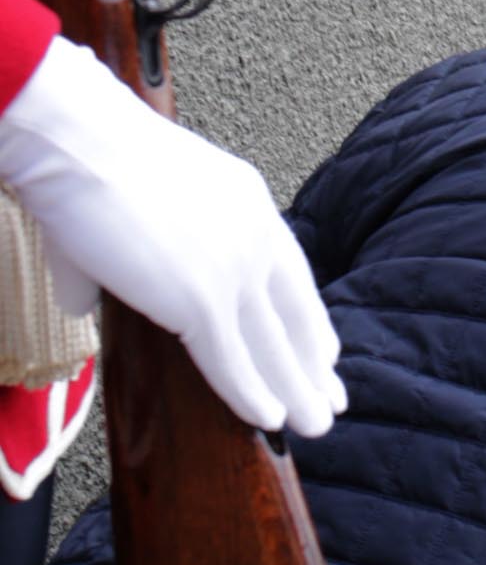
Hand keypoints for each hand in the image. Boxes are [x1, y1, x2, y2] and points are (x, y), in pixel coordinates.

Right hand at [0, 38, 343, 436]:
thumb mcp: (131, 202)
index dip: (310, 322)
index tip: (326, 355)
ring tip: (315, 426)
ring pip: (273, 346)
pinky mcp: (200, 297)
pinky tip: (269, 419)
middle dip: (314, 366)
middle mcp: (254, 236)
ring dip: (296, 393)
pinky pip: (231, 359)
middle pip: (295, 315)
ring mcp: (232, 268)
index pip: (292, 277)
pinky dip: (252, 395)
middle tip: (331, 402)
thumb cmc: (84, 158)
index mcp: (249, 205)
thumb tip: (81, 301)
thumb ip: (119, 256)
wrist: (74, 138)